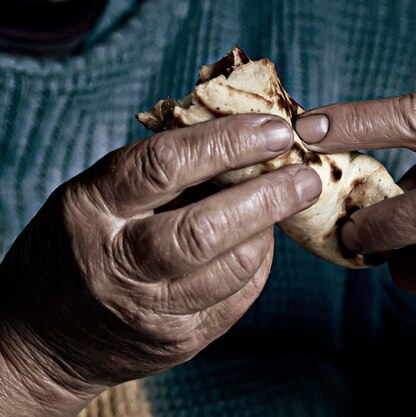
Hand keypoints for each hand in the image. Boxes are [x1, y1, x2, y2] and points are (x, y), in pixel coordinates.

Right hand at [0, 113, 320, 415]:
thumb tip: (238, 139)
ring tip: (279, 205)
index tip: (274, 130)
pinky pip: (239, 298)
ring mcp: (151, 311)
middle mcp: (118, 264)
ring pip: (233, 268)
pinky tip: (258, 243)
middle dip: (268, 197)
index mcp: (91, 209)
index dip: (227, 143)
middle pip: (205, 230)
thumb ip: (157, 171)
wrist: (42, 337)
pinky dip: (258, 264)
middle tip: (306, 177)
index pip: (165, 166)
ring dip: (268, 229)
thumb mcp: (95, 195)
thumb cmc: (76, 246)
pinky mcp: (180, 341)